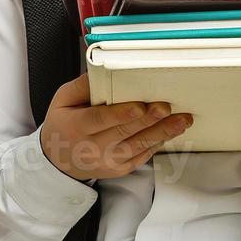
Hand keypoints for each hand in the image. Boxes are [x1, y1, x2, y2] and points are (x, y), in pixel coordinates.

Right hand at [39, 73, 193, 180]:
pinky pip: (142, 155)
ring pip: (138, 146)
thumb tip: (102, 71)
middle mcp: (92, 147)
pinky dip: (158, 143)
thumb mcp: (62, 101)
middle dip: (148, 120)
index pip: (99, 120)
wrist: (59, 162)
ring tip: (181, 120)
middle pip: (124, 133)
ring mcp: (108, 161)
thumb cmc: (64, 125)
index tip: (139, 107)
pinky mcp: (120, 169)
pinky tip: (172, 131)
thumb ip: (82, 86)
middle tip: (167, 107)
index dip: (121, 114)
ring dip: (162, 132)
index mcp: (76, 127)